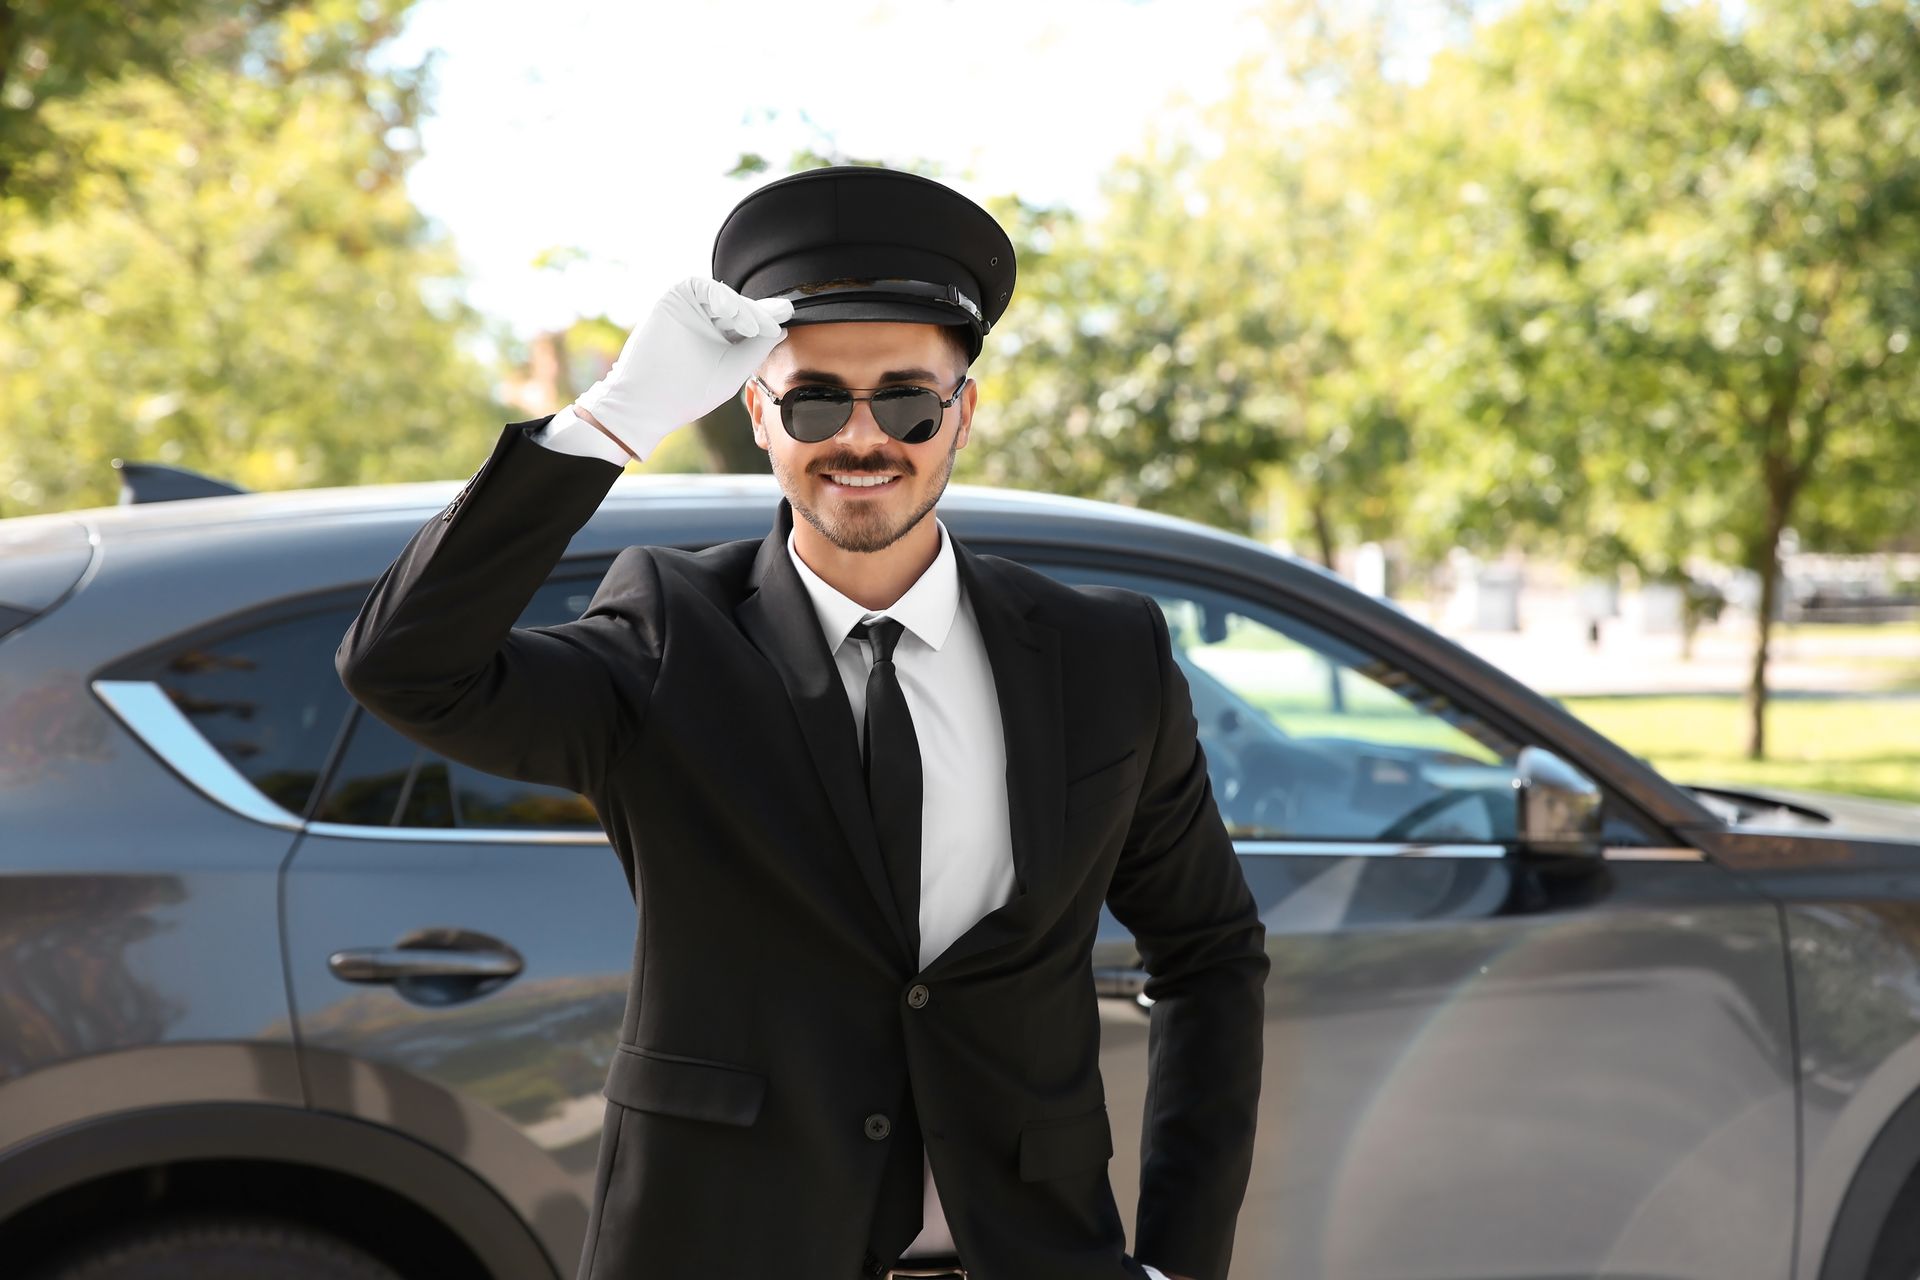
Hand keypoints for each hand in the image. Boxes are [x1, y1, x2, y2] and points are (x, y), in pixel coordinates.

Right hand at [574, 276, 793, 457]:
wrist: (648, 402)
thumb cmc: (689, 392)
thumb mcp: (733, 369)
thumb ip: (756, 348)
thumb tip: (781, 328)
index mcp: (720, 338)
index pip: (748, 322)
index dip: (768, 318)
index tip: (789, 317)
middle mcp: (706, 321)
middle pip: (740, 307)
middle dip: (760, 311)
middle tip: (780, 316)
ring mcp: (689, 309)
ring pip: (724, 296)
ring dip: (742, 307)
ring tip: (754, 326)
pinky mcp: (672, 300)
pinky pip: (700, 286)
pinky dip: (719, 295)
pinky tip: (732, 313)